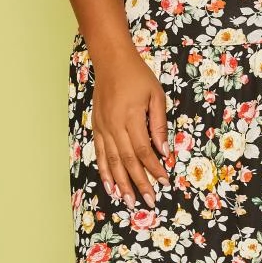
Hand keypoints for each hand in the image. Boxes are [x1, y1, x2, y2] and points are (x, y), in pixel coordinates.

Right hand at [91, 48, 170, 207]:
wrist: (111, 61)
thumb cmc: (138, 76)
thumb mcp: (156, 96)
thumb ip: (159, 124)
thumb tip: (164, 151)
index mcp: (131, 117)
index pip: (144, 151)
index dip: (154, 169)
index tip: (165, 182)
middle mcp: (114, 126)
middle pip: (127, 161)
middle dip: (139, 183)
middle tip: (149, 201)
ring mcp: (103, 128)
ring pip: (112, 161)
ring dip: (120, 183)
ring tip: (128, 201)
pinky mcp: (97, 127)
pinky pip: (100, 154)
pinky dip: (104, 171)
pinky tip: (110, 185)